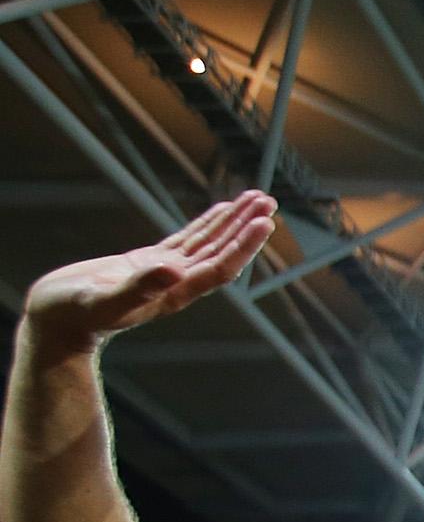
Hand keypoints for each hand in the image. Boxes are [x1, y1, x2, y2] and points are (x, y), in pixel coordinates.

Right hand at [23, 192, 276, 353]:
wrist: (57, 323)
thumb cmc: (75, 315)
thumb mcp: (104, 299)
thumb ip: (138, 288)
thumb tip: (172, 271)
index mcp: (173, 293)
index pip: (219, 267)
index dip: (243, 246)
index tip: (264, 223)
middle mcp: (177, 283)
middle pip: (221, 252)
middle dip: (245, 227)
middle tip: (268, 202)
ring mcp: (165, 273)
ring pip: (208, 243)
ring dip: (233, 222)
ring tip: (257, 199)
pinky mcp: (150, 263)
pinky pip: (188, 240)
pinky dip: (207, 224)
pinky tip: (221, 211)